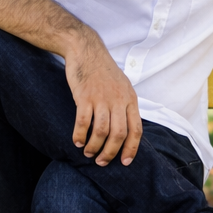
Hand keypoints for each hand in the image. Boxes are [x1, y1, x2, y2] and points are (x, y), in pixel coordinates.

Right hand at [65, 37, 142, 166]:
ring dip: (94, 147)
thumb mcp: (123, 86)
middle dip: (110, 153)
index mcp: (130, 99)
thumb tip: (128, 129)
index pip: (136, 130)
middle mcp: (118, 100)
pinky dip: (80, 135)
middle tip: (101, 162)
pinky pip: (83, 122)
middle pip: (119, 134)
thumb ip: (125, 105)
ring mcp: (101, 98)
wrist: (86, 50)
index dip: (131, 149)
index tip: (124, 162)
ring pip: (101, 131)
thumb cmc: (103, 70)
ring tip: (88, 153)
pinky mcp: (84, 96)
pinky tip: (76, 141)